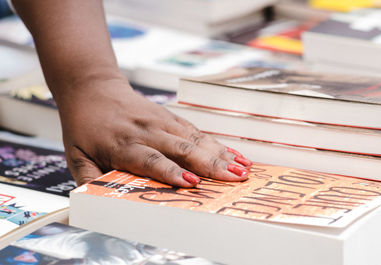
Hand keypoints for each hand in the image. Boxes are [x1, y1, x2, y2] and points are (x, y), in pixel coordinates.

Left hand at [58, 78, 251, 186]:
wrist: (93, 88)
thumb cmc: (86, 125)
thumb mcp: (77, 155)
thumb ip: (88, 179)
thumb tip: (96, 201)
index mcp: (122, 145)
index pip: (150, 159)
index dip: (171, 171)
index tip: (191, 182)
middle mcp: (146, 132)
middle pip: (182, 149)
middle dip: (210, 164)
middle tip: (233, 178)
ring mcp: (161, 122)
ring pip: (195, 139)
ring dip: (221, 154)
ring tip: (242, 167)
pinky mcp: (171, 117)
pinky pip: (197, 131)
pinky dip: (217, 143)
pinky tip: (234, 153)